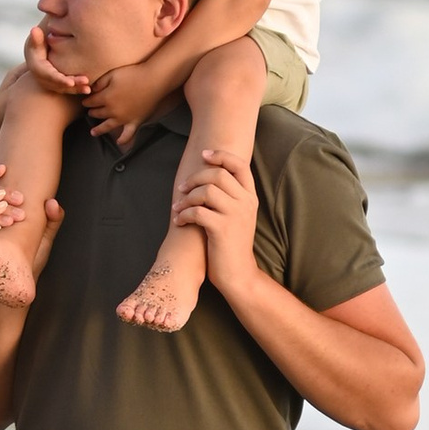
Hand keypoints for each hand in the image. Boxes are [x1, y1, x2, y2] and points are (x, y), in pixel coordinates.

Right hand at [20, 24, 90, 107]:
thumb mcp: (36, 41)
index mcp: (38, 69)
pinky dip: (78, 89)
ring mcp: (51, 83)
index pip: (50, 76)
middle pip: (58, 85)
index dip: (60, 80)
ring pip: (64, 89)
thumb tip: (34, 29)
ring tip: (89, 89)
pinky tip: (89, 89)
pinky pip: (68, 89)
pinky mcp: (58, 85)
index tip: (71, 83)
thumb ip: (37, 38)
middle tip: (86, 83)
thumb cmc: (38, 44)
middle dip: (72, 86)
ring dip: (77, 89)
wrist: (39, 54)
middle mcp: (43, 79)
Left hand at [81, 61, 164, 143]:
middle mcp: (113, 111)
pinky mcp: (135, 122)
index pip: (91, 102)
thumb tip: (91, 90)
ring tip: (93, 132)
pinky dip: (123, 140)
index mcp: (106, 98)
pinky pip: (128, 135)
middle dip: (92, 112)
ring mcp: (124, 119)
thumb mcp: (113, 74)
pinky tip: (119, 142)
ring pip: (107, 126)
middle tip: (90, 111)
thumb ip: (100, 83)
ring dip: (99, 129)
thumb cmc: (133, 74)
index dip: (86, 101)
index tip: (85, 101)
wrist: (154, 80)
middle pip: (98, 113)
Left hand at [171, 147, 258, 291]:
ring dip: (187, 197)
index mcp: (250, 197)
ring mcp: (235, 215)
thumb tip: (207, 176)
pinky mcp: (222, 229)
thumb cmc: (231, 245)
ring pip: (206, 190)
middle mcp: (246, 203)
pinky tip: (180, 221)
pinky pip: (197, 211)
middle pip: (218, 174)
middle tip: (182, 189)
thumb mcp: (237, 216)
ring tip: (178, 208)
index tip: (204, 155)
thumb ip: (229, 196)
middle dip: (195, 178)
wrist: (238, 274)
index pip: (240, 165)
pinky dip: (184, 214)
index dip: (221, 155)